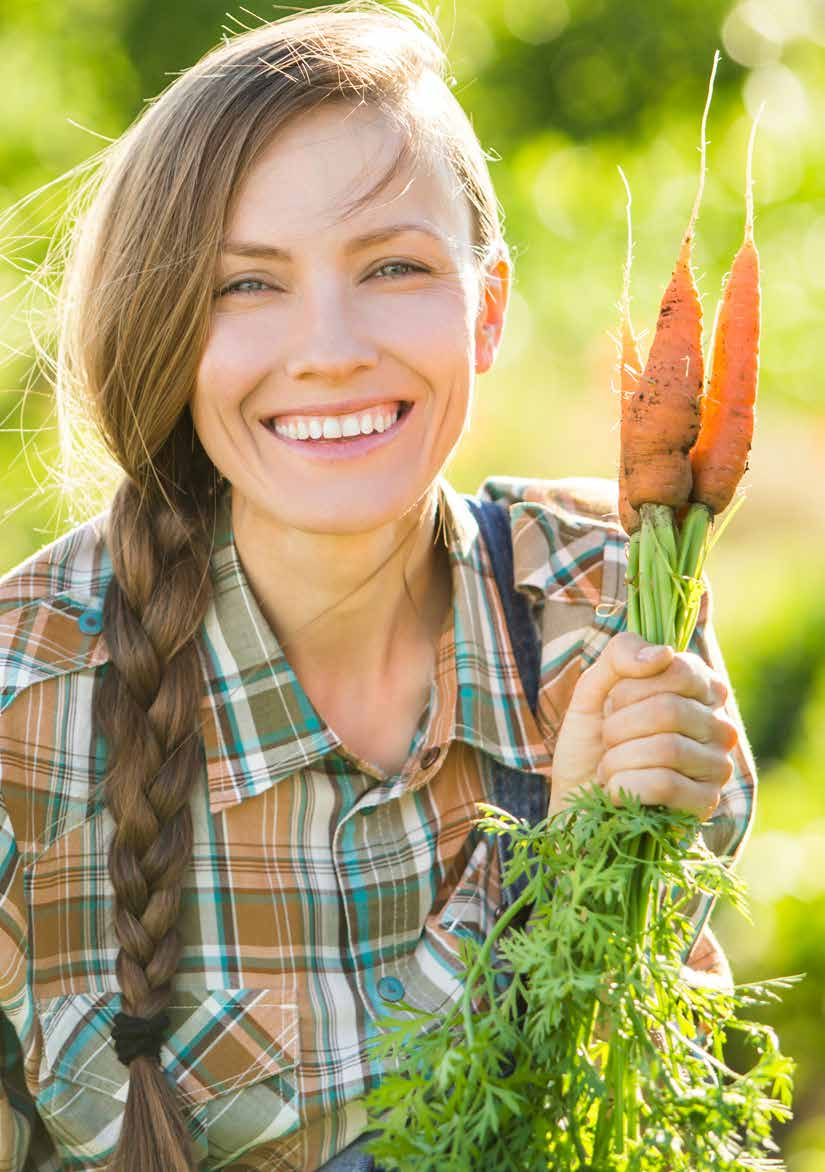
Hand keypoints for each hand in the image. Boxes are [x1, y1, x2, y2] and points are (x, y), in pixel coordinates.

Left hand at [549, 632, 738, 820]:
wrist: (575, 799)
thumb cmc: (591, 741)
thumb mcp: (594, 687)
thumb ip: (621, 655)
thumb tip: (663, 654)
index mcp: (700, 688)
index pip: (678, 669)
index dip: (630, 689)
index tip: (613, 705)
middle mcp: (719, 723)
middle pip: (669, 710)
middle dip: (618, 727)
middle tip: (607, 741)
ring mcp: (717, 765)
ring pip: (667, 749)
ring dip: (618, 759)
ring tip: (608, 768)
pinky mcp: (706, 804)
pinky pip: (665, 784)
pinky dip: (625, 786)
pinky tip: (616, 792)